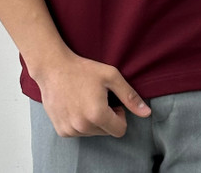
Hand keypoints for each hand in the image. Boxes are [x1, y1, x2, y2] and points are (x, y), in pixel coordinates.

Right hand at [35, 49, 150, 137]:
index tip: (111, 101)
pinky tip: (74, 105)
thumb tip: (147, 113)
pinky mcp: (61, 130)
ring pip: (93, 133)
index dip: (119, 115)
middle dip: (106, 117)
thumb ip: (130, 96)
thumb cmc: (83, 69)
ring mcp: (70, 130)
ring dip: (92, 120)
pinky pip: (78, 132)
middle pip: (107, 131)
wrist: (53, 68)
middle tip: (97, 98)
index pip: (120, 130)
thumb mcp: (110, 76)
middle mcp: (83, 126)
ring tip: (84, 100)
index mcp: (97, 114)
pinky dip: (80, 122)